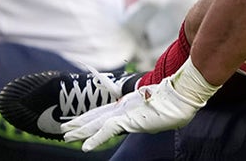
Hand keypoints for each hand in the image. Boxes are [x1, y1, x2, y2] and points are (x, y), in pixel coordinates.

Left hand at [61, 60, 218, 151]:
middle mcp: (123, 107)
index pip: (104, 112)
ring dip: (80, 131)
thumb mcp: (158, 107)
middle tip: (64, 128)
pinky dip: (95, 139)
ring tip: (66, 135)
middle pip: (96, 116)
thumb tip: (154, 116)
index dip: (90, 117)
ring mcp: (124, 112)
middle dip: (79, 123)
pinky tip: (85, 147)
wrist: (181, 98)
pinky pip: (107, 131)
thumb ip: (148, 112)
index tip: (78, 121)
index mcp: (129, 104)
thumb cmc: (175, 102)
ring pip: (96, 122)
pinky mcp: (127, 118)